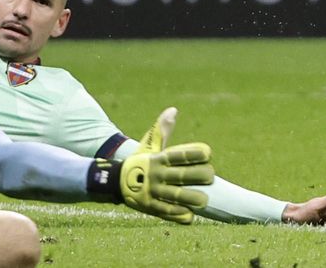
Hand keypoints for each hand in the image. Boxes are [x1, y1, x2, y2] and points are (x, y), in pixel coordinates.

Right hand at [117, 107, 214, 223]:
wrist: (114, 181)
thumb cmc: (140, 161)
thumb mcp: (149, 146)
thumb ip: (163, 130)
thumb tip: (173, 110)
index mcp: (157, 159)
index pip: (176, 155)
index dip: (192, 153)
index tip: (208, 152)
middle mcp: (155, 175)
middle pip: (179, 175)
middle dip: (196, 176)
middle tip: (211, 176)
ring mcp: (152, 192)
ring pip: (173, 196)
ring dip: (189, 198)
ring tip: (204, 200)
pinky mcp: (149, 206)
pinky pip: (165, 212)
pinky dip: (177, 214)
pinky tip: (190, 216)